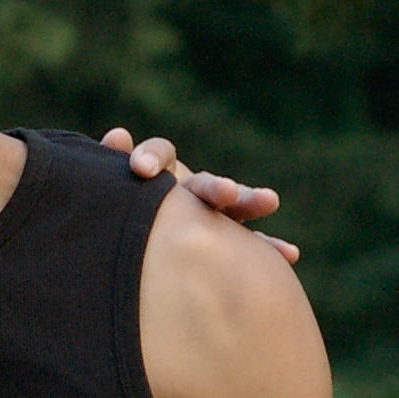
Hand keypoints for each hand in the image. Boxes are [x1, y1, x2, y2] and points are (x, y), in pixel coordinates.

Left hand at [104, 130, 299, 265]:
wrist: (139, 263)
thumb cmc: (118, 231)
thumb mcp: (110, 204)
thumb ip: (109, 174)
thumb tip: (118, 134)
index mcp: (157, 178)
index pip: (160, 156)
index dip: (152, 157)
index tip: (140, 170)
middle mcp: (189, 191)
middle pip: (204, 181)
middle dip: (214, 185)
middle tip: (222, 191)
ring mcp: (215, 217)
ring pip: (236, 205)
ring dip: (251, 200)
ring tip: (269, 201)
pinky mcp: (232, 246)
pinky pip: (254, 248)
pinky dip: (270, 248)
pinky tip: (289, 253)